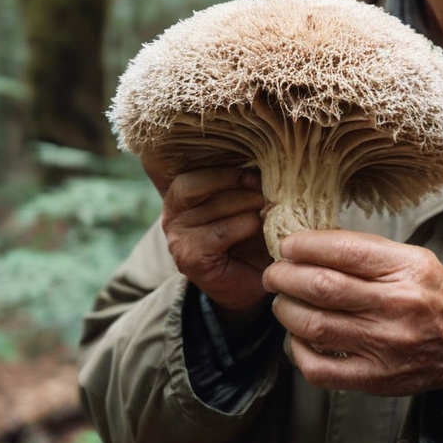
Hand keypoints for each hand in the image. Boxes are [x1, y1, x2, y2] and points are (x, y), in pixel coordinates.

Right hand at [148, 162, 271, 323]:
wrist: (247, 283)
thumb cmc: (248, 237)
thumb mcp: (244, 204)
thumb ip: (244, 184)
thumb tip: (268, 159)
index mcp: (180, 197)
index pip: (194, 174)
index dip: (228, 172)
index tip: (257, 175)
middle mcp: (171, 217)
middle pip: (202, 186)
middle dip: (242, 186)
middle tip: (270, 192)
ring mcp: (178, 239)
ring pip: (216, 207)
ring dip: (250, 206)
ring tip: (270, 210)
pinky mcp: (190, 259)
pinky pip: (221, 233)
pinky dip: (247, 226)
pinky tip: (263, 230)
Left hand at [262, 231, 442, 396]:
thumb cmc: (434, 297)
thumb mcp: (415, 259)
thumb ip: (369, 251)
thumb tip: (312, 244)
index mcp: (407, 270)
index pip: (344, 251)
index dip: (305, 245)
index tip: (287, 245)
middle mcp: (395, 306)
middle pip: (322, 287)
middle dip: (285, 276)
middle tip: (274, 273)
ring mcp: (384, 346)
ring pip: (314, 326)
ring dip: (286, 311)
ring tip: (282, 302)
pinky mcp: (374, 378)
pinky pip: (320, 368)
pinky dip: (297, 351)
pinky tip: (296, 337)